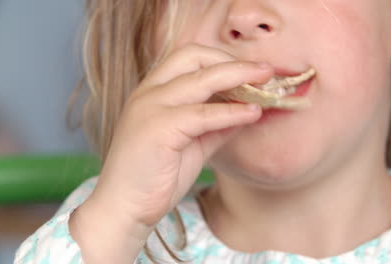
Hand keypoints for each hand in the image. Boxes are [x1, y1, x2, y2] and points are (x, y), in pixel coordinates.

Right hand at [88, 44, 271, 225]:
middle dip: (233, 60)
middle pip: (194, 56)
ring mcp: (150, 107)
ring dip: (239, 77)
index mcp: (152, 92)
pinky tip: (252, 113)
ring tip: (266, 82)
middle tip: (264, 70)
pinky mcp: (157, 129)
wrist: (124, 209)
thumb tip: (247, 112)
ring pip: (202, 79)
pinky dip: (232, 112)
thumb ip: (216, 126)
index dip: (223, 59)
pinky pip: (203, 114)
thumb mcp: (192, 145)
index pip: (189, 57)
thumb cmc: (155, 178)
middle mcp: (148, 92)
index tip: (251, 71)